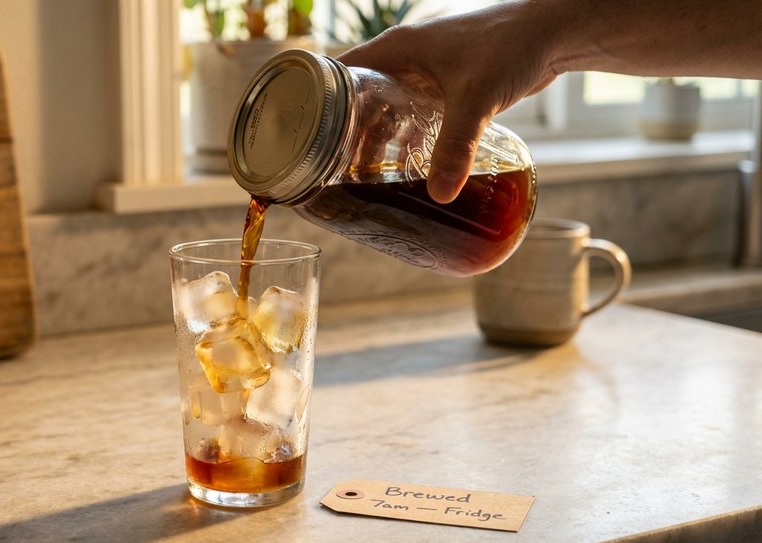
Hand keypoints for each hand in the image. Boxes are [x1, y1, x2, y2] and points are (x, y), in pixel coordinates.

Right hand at [338, 3, 560, 202]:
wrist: (551, 33)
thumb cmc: (510, 46)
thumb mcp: (475, 101)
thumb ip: (456, 147)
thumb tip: (440, 194)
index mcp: (395, 49)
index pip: (338, 74)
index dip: (319, 105)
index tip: (307, 139)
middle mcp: (404, 58)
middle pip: (360, 99)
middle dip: (349, 135)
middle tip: (337, 171)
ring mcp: (426, 72)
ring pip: (387, 109)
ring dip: (378, 140)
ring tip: (367, 176)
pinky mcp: (446, 85)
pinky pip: (414, 114)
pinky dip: (407, 137)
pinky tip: (408, 165)